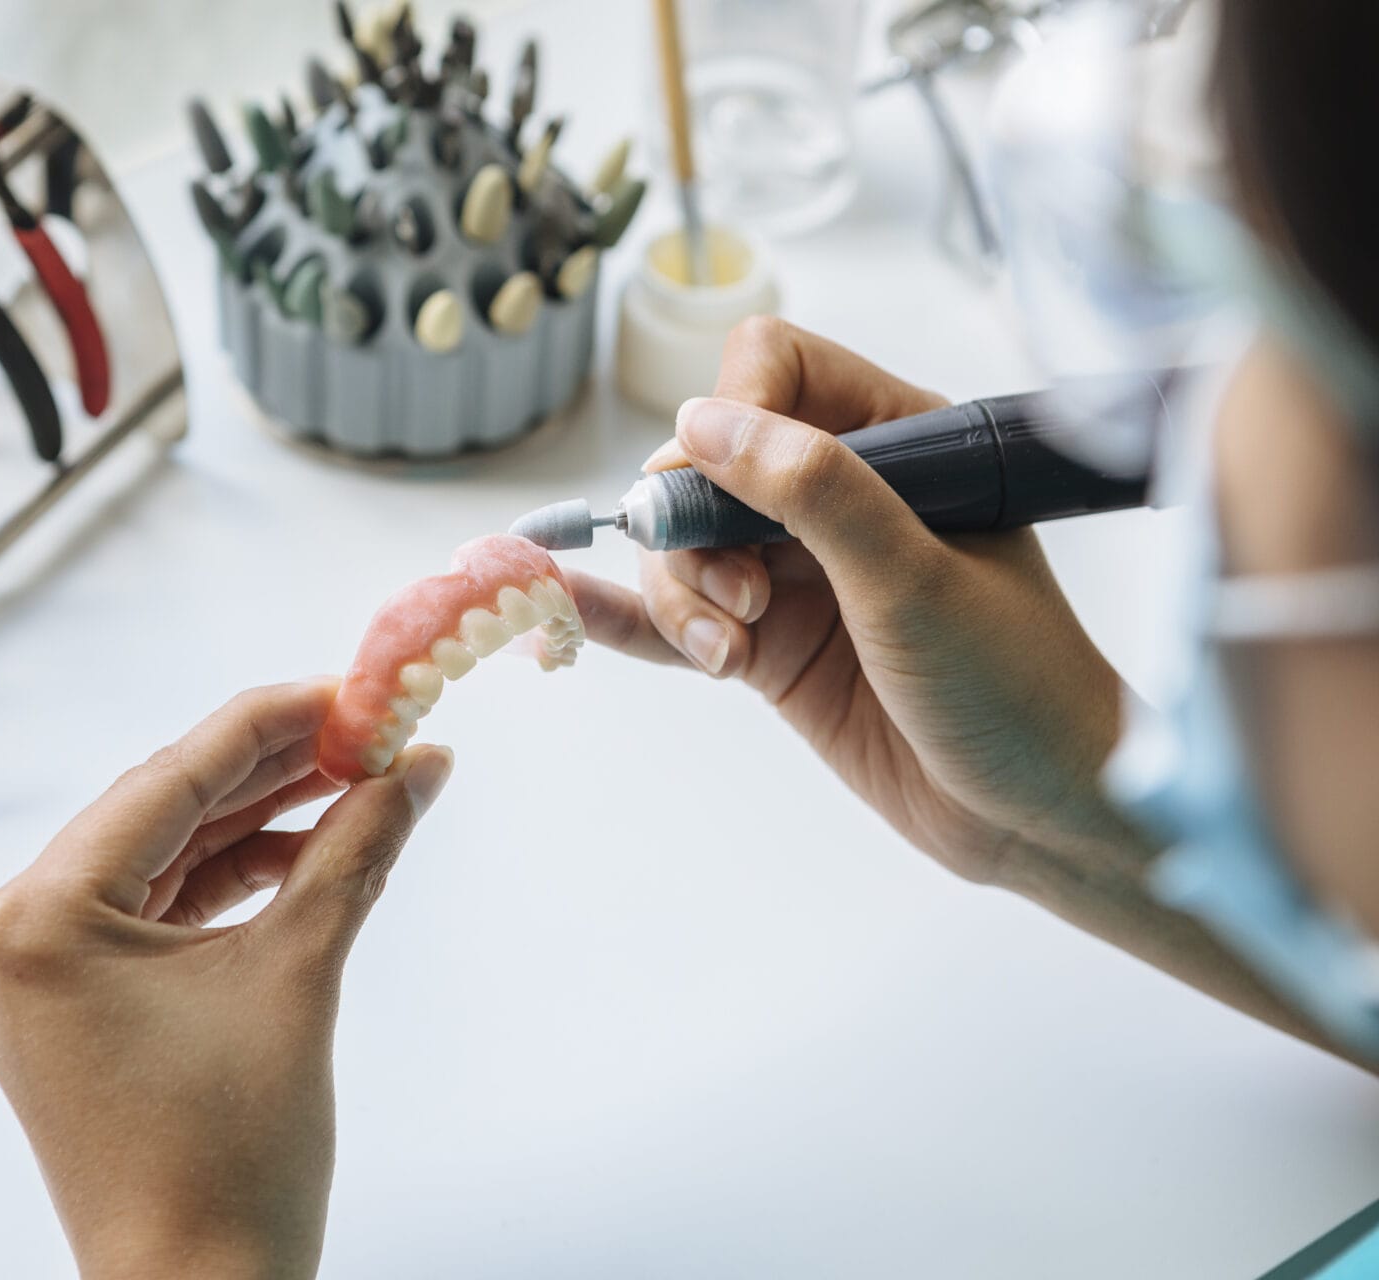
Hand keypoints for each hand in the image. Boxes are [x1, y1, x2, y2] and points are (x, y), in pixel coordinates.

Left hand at [0, 679, 452, 1279]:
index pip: (171, 779)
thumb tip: (415, 768)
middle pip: (163, 811)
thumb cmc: (226, 1169)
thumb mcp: (299, 976)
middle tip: (370, 726)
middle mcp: (11, 936)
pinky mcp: (63, 1003)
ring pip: (161, 858)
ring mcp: (29, 973)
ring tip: (360, 780)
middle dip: (276, 770)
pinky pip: (151, 911)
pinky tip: (311, 846)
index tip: (349, 685)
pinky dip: (229, 881)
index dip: (275, 722)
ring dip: (258, 822)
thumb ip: (354, 851)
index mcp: (38, 918)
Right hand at [570, 318, 1134, 882]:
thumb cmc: (1017, 685)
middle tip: (739, 600)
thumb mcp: (916, 577)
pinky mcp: (772, 646)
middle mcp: (841, 497)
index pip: (776, 371)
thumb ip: (814, 491)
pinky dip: (628, 615)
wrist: (1038, 816)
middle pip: (707, 464)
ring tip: (730, 655)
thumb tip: (703, 422)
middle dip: (694, 527)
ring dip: (683, 596)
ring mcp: (801, 573)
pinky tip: (572, 609)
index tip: (714, 486)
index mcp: (900, 442)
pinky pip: (681, 616)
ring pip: (685, 546)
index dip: (729, 415)